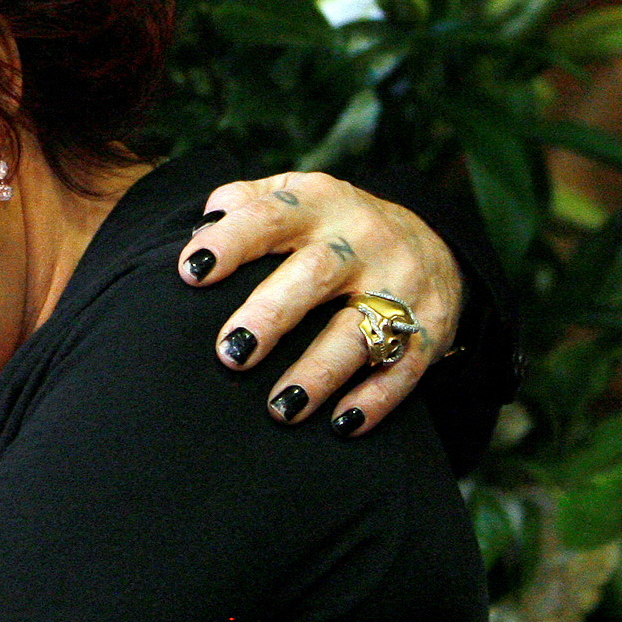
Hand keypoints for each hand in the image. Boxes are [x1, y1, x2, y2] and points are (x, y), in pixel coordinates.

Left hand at [180, 172, 462, 435]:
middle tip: (231, 354)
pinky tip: (341, 424)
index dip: (230, 241)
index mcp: (319, 203)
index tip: (190, 273)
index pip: (271, 215)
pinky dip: (375, 398)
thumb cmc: (331, 230)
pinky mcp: (428, 327)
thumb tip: (198, 233)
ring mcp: (401, 283)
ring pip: (359, 330)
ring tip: (280, 408)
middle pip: (315, 273)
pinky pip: (404, 367)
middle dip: (271, 314)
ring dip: (318, 372)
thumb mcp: (296, 197)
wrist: (431, 245)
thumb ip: (244, 204)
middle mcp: (363, 239)